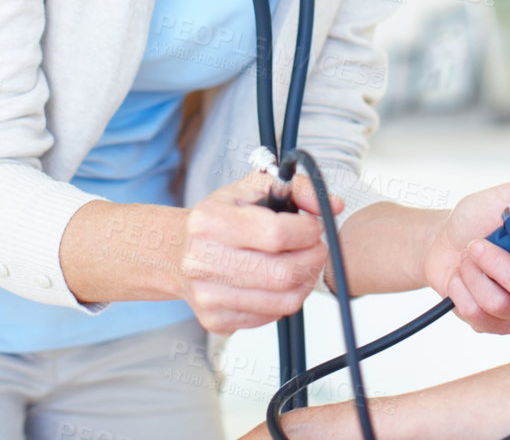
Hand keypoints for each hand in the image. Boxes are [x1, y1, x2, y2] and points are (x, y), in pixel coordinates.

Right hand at [171, 170, 343, 333]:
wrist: (177, 252)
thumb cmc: (218, 219)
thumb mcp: (252, 189)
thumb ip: (297, 189)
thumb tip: (332, 204)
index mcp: (209, 221)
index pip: (276, 233)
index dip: (307, 231)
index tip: (314, 227)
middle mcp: (202, 261)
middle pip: (282, 273)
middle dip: (313, 259)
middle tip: (315, 247)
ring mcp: (207, 296)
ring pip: (282, 300)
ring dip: (305, 281)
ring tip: (302, 263)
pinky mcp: (216, 321)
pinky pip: (271, 316)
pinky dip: (286, 299)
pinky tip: (280, 281)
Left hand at [421, 175, 509, 334]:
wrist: (439, 241)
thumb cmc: (476, 219)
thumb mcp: (508, 197)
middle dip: (499, 267)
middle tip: (476, 245)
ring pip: (505, 306)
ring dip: (475, 276)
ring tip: (468, 259)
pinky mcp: (496, 324)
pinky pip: (482, 319)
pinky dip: (461, 292)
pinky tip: (461, 279)